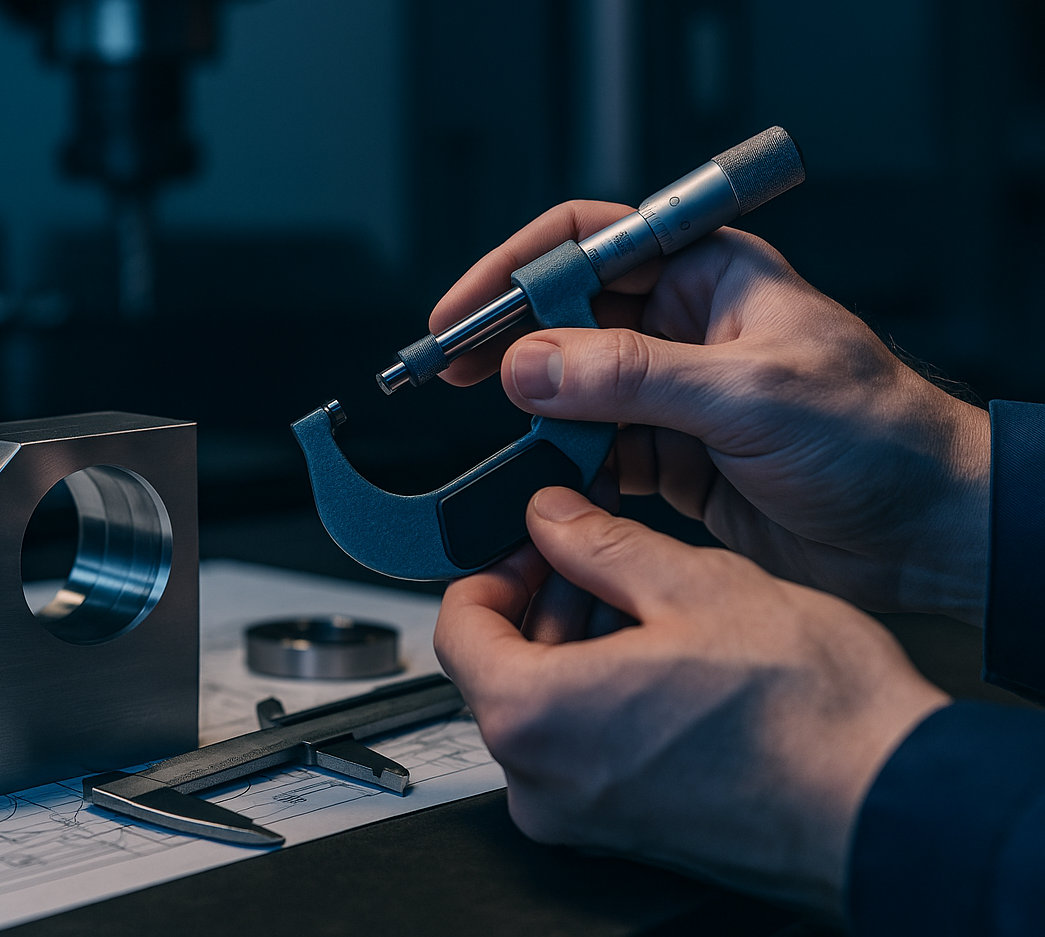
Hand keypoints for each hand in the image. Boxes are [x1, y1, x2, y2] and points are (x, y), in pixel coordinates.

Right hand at [432, 202, 990, 622]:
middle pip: (567, 316)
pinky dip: (563, 465)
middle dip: (509, 344)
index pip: (591, 241)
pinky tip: (548, 479)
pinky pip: (593, 449)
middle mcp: (683, 327)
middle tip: (455, 373)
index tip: (465, 311)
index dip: (518, 268)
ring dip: (534, 412)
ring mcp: (673, 393)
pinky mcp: (671, 455)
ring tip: (505, 435)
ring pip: (571, 388)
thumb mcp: (750, 395)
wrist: (928, 533)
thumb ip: (631, 379)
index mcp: (710, 275)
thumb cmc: (881, 438)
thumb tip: (531, 365)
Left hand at [433, 487, 949, 916]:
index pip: (456, 627)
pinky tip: (667, 656)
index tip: (532, 543)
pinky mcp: (626, 831)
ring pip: (544, 708)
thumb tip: (551, 516)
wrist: (891, 807)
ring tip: (647, 599)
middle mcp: (542, 782)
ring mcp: (582, 817)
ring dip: (577, 644)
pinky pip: (582, 749)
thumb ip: (598, 542)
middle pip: (498, 668)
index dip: (494, 568)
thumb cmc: (809, 715)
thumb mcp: (693, 584)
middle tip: (595, 556)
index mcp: (534, 716)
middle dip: (543, 601)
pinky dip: (604, 695)